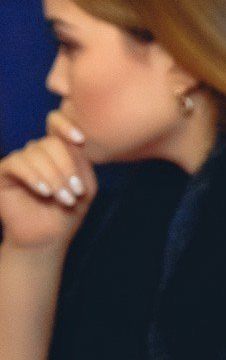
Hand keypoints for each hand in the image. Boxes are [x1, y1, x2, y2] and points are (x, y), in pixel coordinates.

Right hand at [0, 110, 92, 251]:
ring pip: (35, 153)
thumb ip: (81, 162)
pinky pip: (16, 163)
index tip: (80, 139)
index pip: (55, 123)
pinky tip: (44, 192)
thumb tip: (71, 141)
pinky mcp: (3, 172)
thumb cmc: (68, 212)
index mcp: (57, 151)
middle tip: (75, 193)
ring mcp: (19, 161)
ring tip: (63, 199)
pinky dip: (34, 176)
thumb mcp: (84, 186)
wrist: (48, 237)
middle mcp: (36, 153)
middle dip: (66, 168)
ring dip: (54, 177)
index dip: (65, 124)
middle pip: (50, 143)